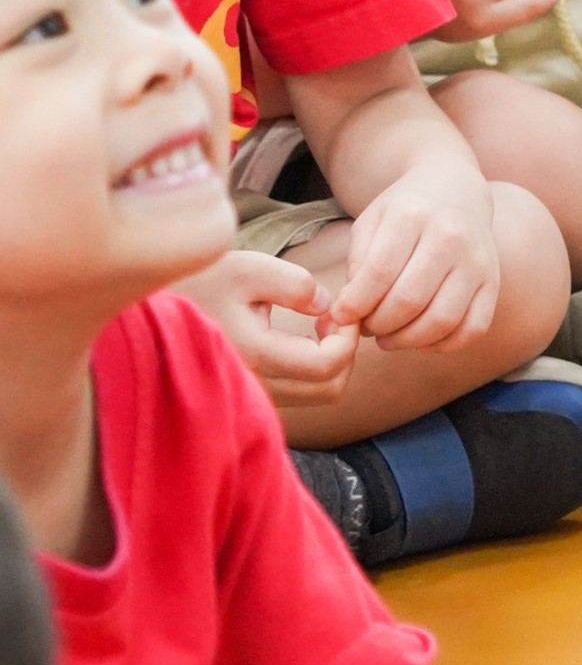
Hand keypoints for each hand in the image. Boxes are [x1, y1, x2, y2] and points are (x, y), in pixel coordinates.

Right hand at [178, 250, 363, 409]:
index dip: (348, 338)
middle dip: (345, 353)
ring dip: (329, 361)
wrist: (150, 306)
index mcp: (254, 354)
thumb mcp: (249, 268)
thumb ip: (296, 285)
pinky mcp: (245, 392)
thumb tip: (327, 306)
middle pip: (328, 390)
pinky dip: (311, 368)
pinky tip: (300, 336)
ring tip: (318, 323)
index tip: (342, 310)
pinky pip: (294, 392)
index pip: (326, 366)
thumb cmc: (199, 280)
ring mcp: (247, 393)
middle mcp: (252, 384)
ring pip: (313, 395)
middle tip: (336, 317)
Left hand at [331, 170, 499, 350]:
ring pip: (442, 320)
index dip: (355, 304)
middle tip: (367, 327)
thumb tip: (350, 313)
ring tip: (389, 337)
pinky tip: (423, 338)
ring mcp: (477, 260)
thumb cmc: (405, 212)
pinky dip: (444, 344)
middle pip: (409, 301)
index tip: (342, 316)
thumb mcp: (371, 223)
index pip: (380, 273)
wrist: (456, 190)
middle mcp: (450, 236)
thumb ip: (358, 265)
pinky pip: (473, 328)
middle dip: (378, 325)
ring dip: (407, 340)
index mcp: (412, 215)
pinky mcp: (492, 281)